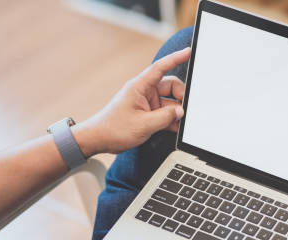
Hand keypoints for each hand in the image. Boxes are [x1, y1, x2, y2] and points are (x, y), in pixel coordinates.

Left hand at [72, 47, 190, 155]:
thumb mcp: (144, 124)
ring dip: (176, 112)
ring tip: (180, 122)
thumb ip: (166, 117)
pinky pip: (165, 113)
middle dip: (180, 97)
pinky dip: (171, 119)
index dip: (175, 58)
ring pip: (170, 102)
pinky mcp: (148, 113)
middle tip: (185, 110)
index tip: (188, 52)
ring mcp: (147, 102)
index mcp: (140, 87)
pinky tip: (176, 128)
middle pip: (170, 86)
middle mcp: (144, 91)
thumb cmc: (114, 129)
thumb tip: (181, 112)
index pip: (160, 67)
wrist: (99, 139)